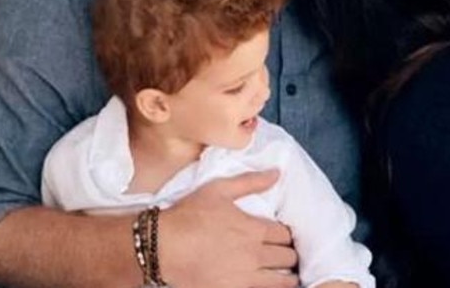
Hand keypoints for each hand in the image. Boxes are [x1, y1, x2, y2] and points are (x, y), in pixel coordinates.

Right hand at [158, 170, 298, 287]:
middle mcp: (254, 255)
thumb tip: (277, 173)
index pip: (286, 234)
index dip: (286, 235)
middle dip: (289, 255)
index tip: (282, 236)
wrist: (160, 248)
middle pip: (288, 258)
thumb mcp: (219, 190)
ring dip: (287, 277)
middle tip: (284, 254)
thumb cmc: (188, 216)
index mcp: (254, 229)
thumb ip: (250, 182)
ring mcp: (244, 278)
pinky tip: (266, 285)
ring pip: (282, 282)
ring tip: (285, 276)